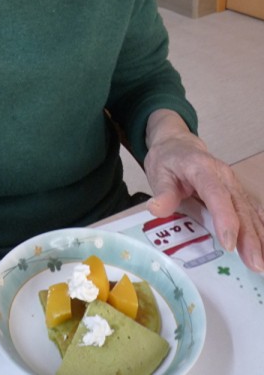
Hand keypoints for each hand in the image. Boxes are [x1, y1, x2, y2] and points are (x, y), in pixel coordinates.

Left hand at [144, 110, 263, 272]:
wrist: (179, 145)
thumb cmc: (168, 160)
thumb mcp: (158, 172)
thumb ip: (162, 192)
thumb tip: (156, 209)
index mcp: (202, 168)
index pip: (216, 194)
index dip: (224, 219)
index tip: (228, 244)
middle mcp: (224, 176)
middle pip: (239, 206)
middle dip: (249, 237)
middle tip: (255, 264)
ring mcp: (234, 184)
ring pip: (250, 211)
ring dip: (258, 237)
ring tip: (260, 263)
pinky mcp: (237, 192)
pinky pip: (252, 211)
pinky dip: (260, 228)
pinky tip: (263, 247)